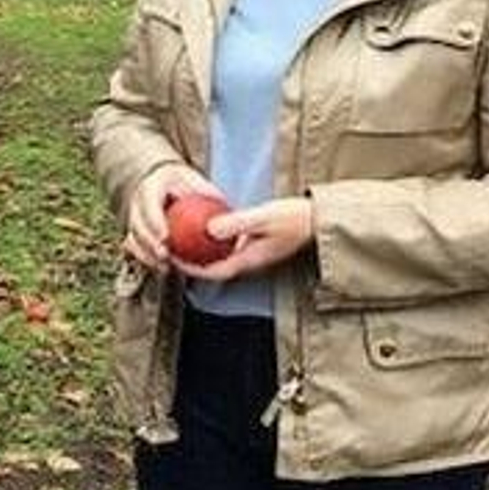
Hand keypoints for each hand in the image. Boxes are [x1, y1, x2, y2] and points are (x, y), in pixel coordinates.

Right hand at [123, 164, 224, 273]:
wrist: (169, 183)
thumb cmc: (190, 185)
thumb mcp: (202, 186)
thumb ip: (211, 199)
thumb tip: (226, 217)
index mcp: (153, 184)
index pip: (149, 202)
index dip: (154, 219)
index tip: (165, 236)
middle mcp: (138, 200)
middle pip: (137, 222)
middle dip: (147, 241)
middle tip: (164, 255)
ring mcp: (134, 215)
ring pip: (133, 237)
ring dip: (145, 254)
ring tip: (163, 266)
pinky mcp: (135, 230)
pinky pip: (136, 246)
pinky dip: (147, 258)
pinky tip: (163, 269)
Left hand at [174, 196, 314, 281]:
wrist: (319, 219)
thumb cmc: (295, 218)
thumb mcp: (263, 218)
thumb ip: (237, 223)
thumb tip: (208, 229)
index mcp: (249, 260)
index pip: (212, 272)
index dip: (189, 268)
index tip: (171, 257)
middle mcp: (249, 261)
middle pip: (212, 267)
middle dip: (190, 260)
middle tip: (169, 247)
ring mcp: (253, 253)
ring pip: (219, 256)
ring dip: (200, 250)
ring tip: (180, 236)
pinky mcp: (256, 243)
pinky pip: (228, 245)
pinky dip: (213, 238)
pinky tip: (203, 222)